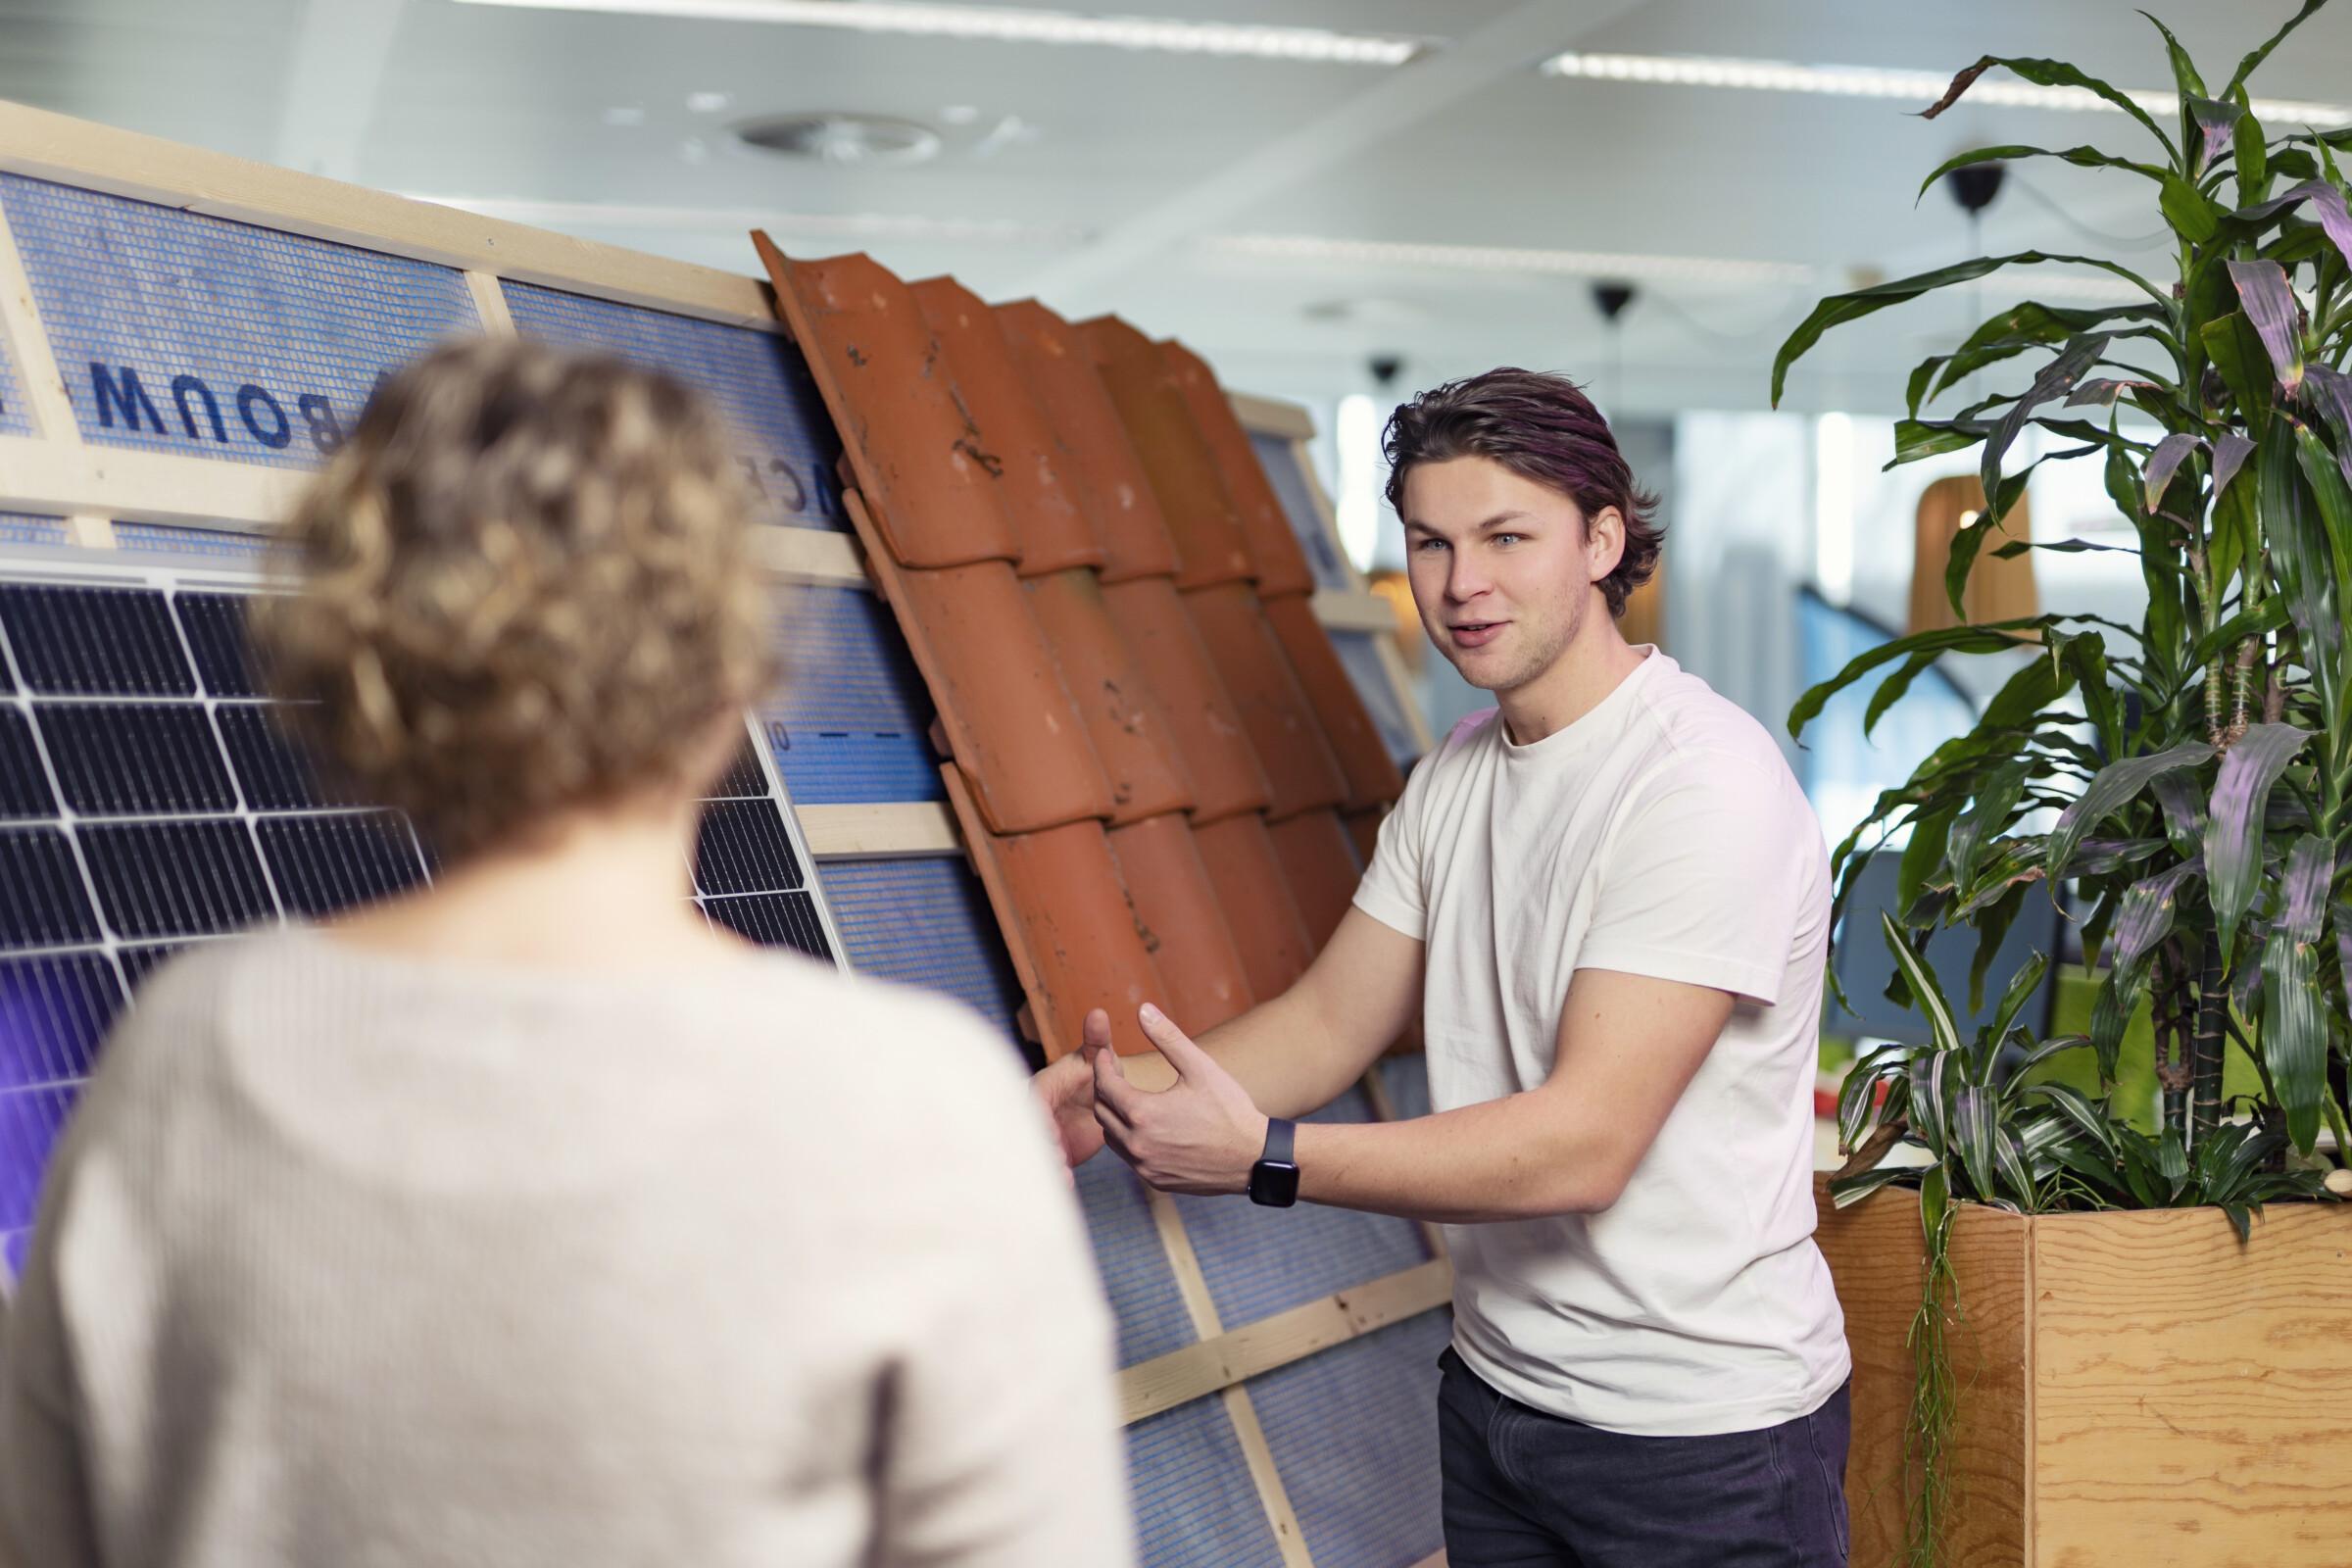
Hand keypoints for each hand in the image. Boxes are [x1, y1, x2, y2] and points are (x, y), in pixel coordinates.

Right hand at [1032, 1011, 1109, 1169]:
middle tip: (1058, 1158)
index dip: (1041, 1118)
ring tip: (1064, 1175)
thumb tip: (1099, 1012)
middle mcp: (1039, 1111)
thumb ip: (1097, 1040)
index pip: (1034, 1103)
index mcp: (1043, 1087)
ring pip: (1040, 1150)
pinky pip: (1053, 1165)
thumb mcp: (1099, 1057)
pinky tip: (1068, 1184)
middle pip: (1031, 1130)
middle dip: (1042, 1145)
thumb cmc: (1099, 1070)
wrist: (1106, 1098)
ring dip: (1049, 1164)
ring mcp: (1046, 1133)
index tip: (1053, 1132)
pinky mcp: (1056, 1151)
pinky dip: (1058, 1175)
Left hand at [1091, 1003, 1268, 1195]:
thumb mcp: (1200, 1067)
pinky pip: (1129, 1158)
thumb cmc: (1230, 1109)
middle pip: (1102, 1112)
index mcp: (1143, 1113)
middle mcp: (1138, 1144)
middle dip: (1104, 1090)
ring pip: (1112, 1138)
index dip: (1102, 1067)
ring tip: (1128, 1099)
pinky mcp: (1155, 1181)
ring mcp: (1145, 1166)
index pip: (1105, 1086)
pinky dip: (1129, 1140)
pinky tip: (1145, 1127)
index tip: (1106, 1055)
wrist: (1253, 1157)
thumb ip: (1168, 1037)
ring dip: (1114, 1117)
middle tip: (1114, 1074)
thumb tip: (1143, 1009)